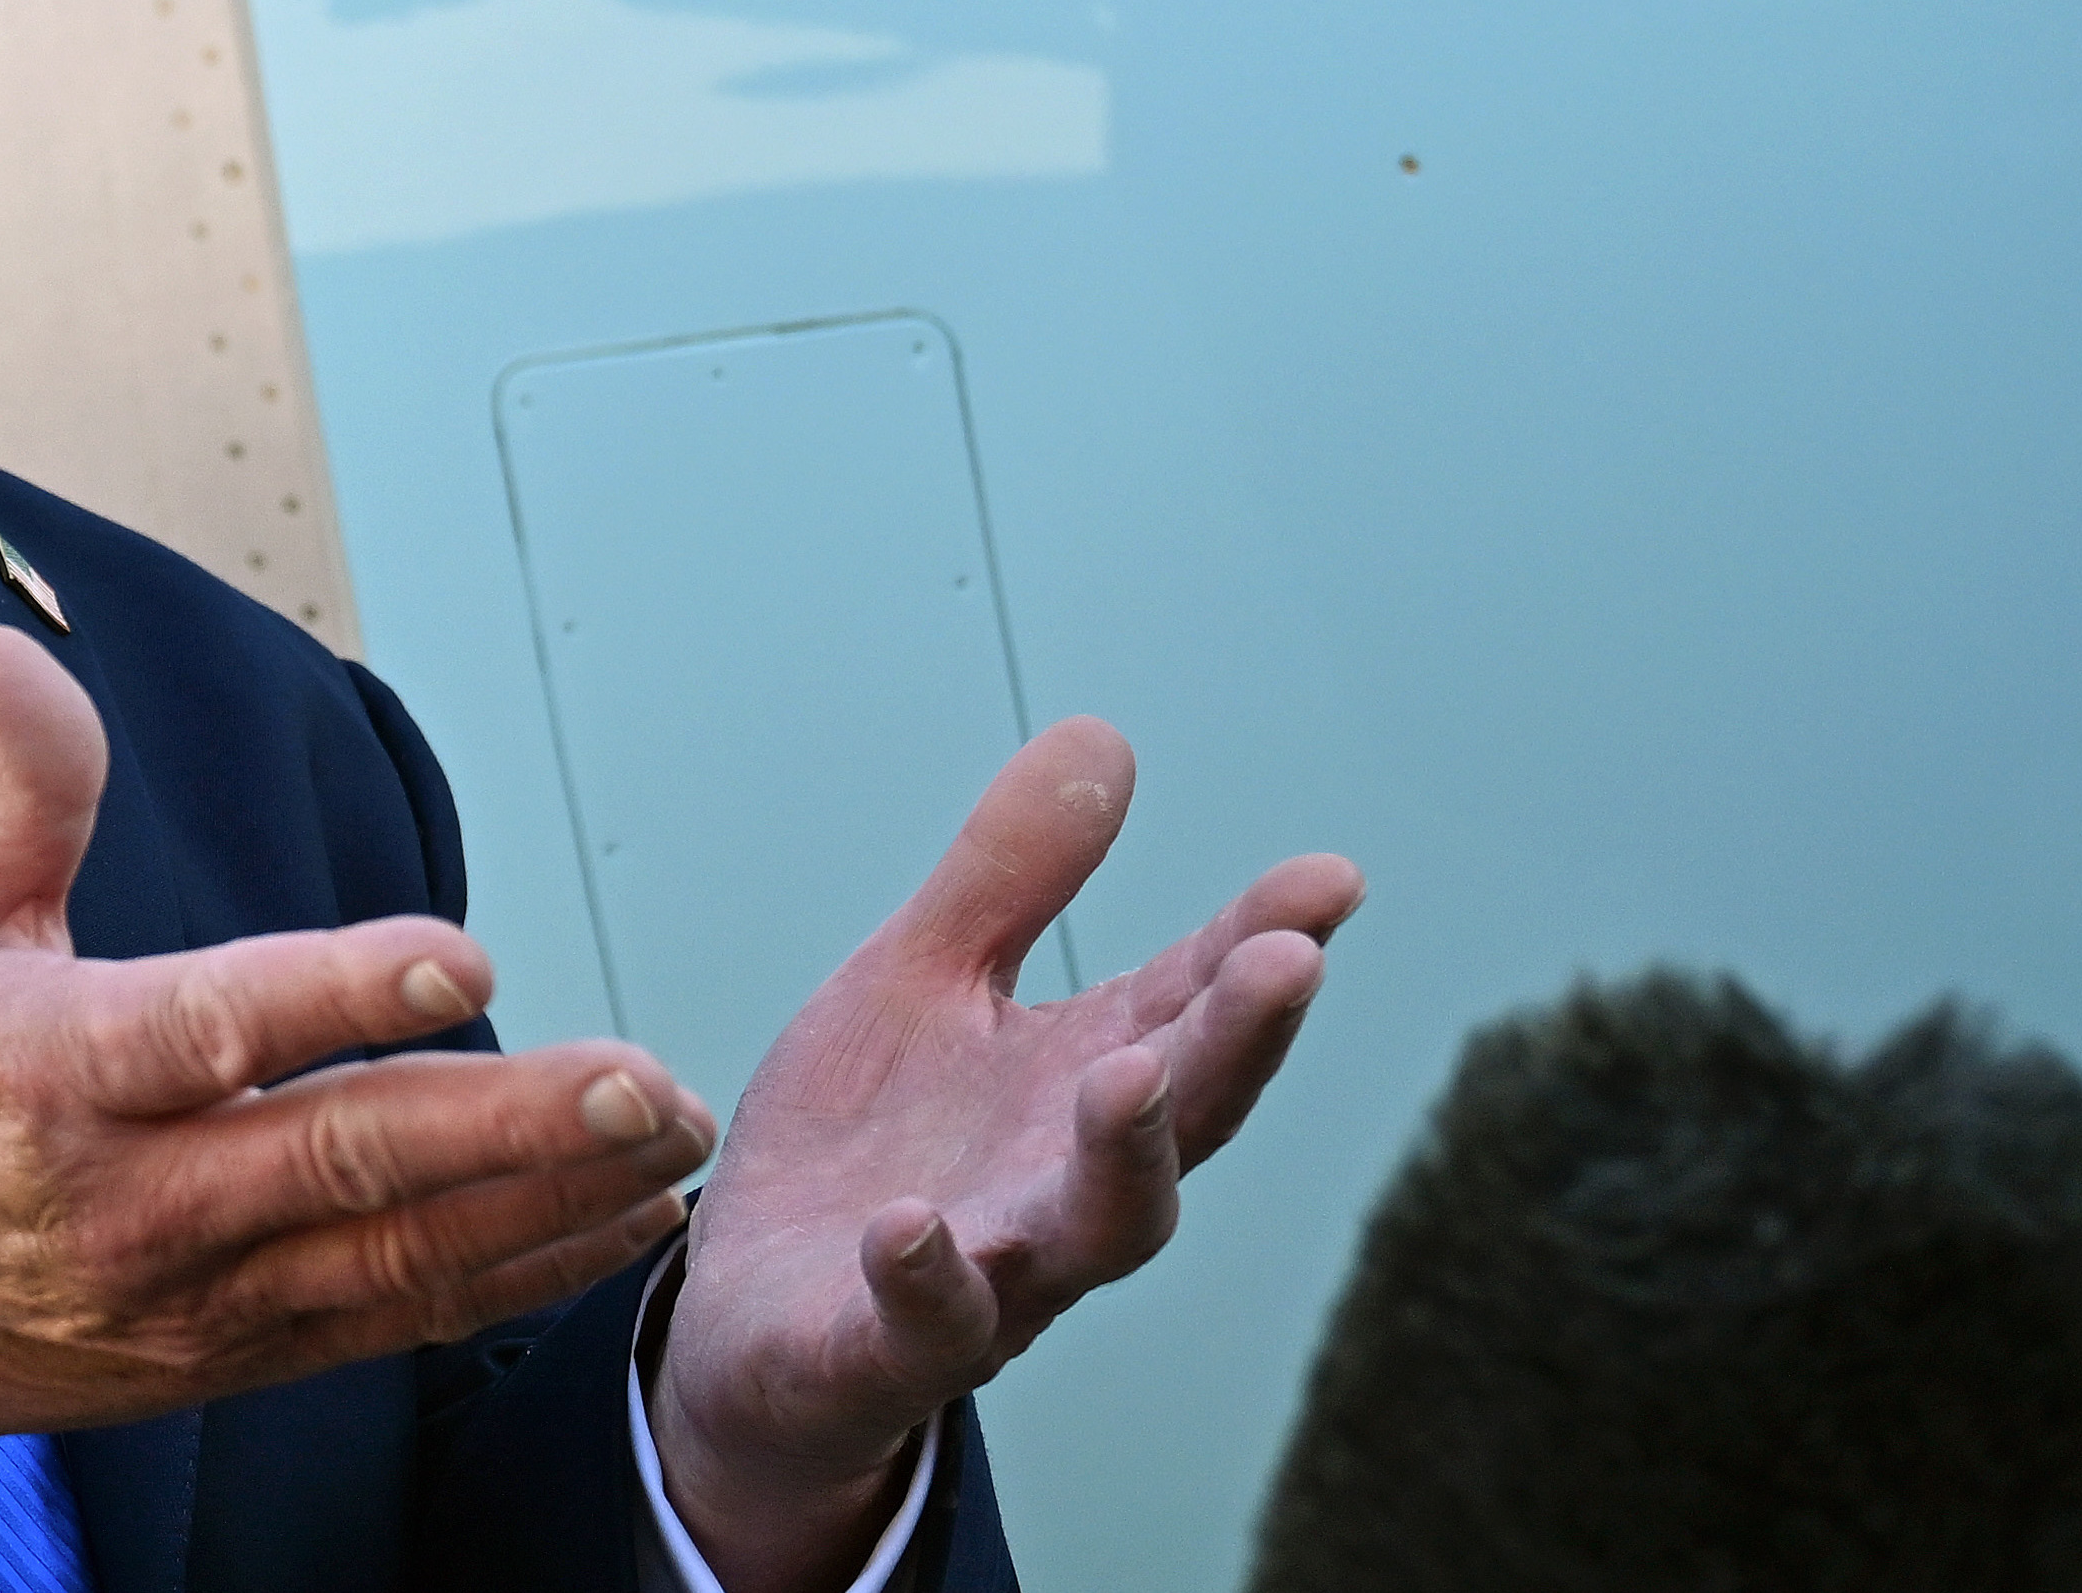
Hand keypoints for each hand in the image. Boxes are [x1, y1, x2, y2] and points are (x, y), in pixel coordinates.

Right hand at [0, 626, 716, 1479]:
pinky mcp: (225, 1359)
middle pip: (344, 1162)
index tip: (463, 955)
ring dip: (546, 1206)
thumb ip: (15, 789)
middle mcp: (134, 1201)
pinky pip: (389, 1323)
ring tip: (665, 1146)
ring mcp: (189, 1298)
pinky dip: (510, 1279)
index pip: (217, 1028)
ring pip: (392, 1259)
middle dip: (512, 1125)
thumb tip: (5, 646)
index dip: (343, 993)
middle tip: (643, 1084)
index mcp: (57, 1073)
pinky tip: (608, 1227)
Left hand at [653, 718, 1361, 1592]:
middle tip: (1288, 961)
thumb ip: (1008, 879)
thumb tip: (1103, 733)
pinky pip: (919, 1327)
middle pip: (1178, 1119)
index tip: (1331, 878)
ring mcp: (985, 1274)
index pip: (1189, 1008)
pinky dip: (924, 1278)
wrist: (750, 1328)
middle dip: (1235, 1044)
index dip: (1261, 944)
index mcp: (1076, 1087)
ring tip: (1131, 1074)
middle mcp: (1058, 1185)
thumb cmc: (862, 1152)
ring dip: (1120, 1157)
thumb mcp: (920, 982)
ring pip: (1089, 1234)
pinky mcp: (881, 1348)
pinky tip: (910, 1225)